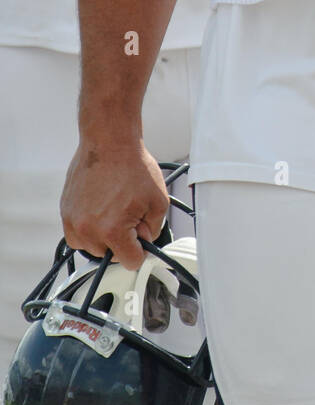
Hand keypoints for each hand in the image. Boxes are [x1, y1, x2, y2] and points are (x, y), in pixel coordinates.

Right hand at [61, 140, 168, 270]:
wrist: (110, 142)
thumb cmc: (133, 166)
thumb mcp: (158, 201)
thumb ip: (154, 230)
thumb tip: (144, 242)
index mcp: (112, 230)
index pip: (130, 262)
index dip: (141, 250)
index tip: (141, 238)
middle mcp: (88, 230)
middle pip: (109, 256)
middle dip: (122, 240)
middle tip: (129, 214)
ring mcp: (73, 222)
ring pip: (92, 247)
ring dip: (104, 236)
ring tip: (114, 208)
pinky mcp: (65, 212)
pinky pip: (79, 233)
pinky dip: (90, 226)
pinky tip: (101, 207)